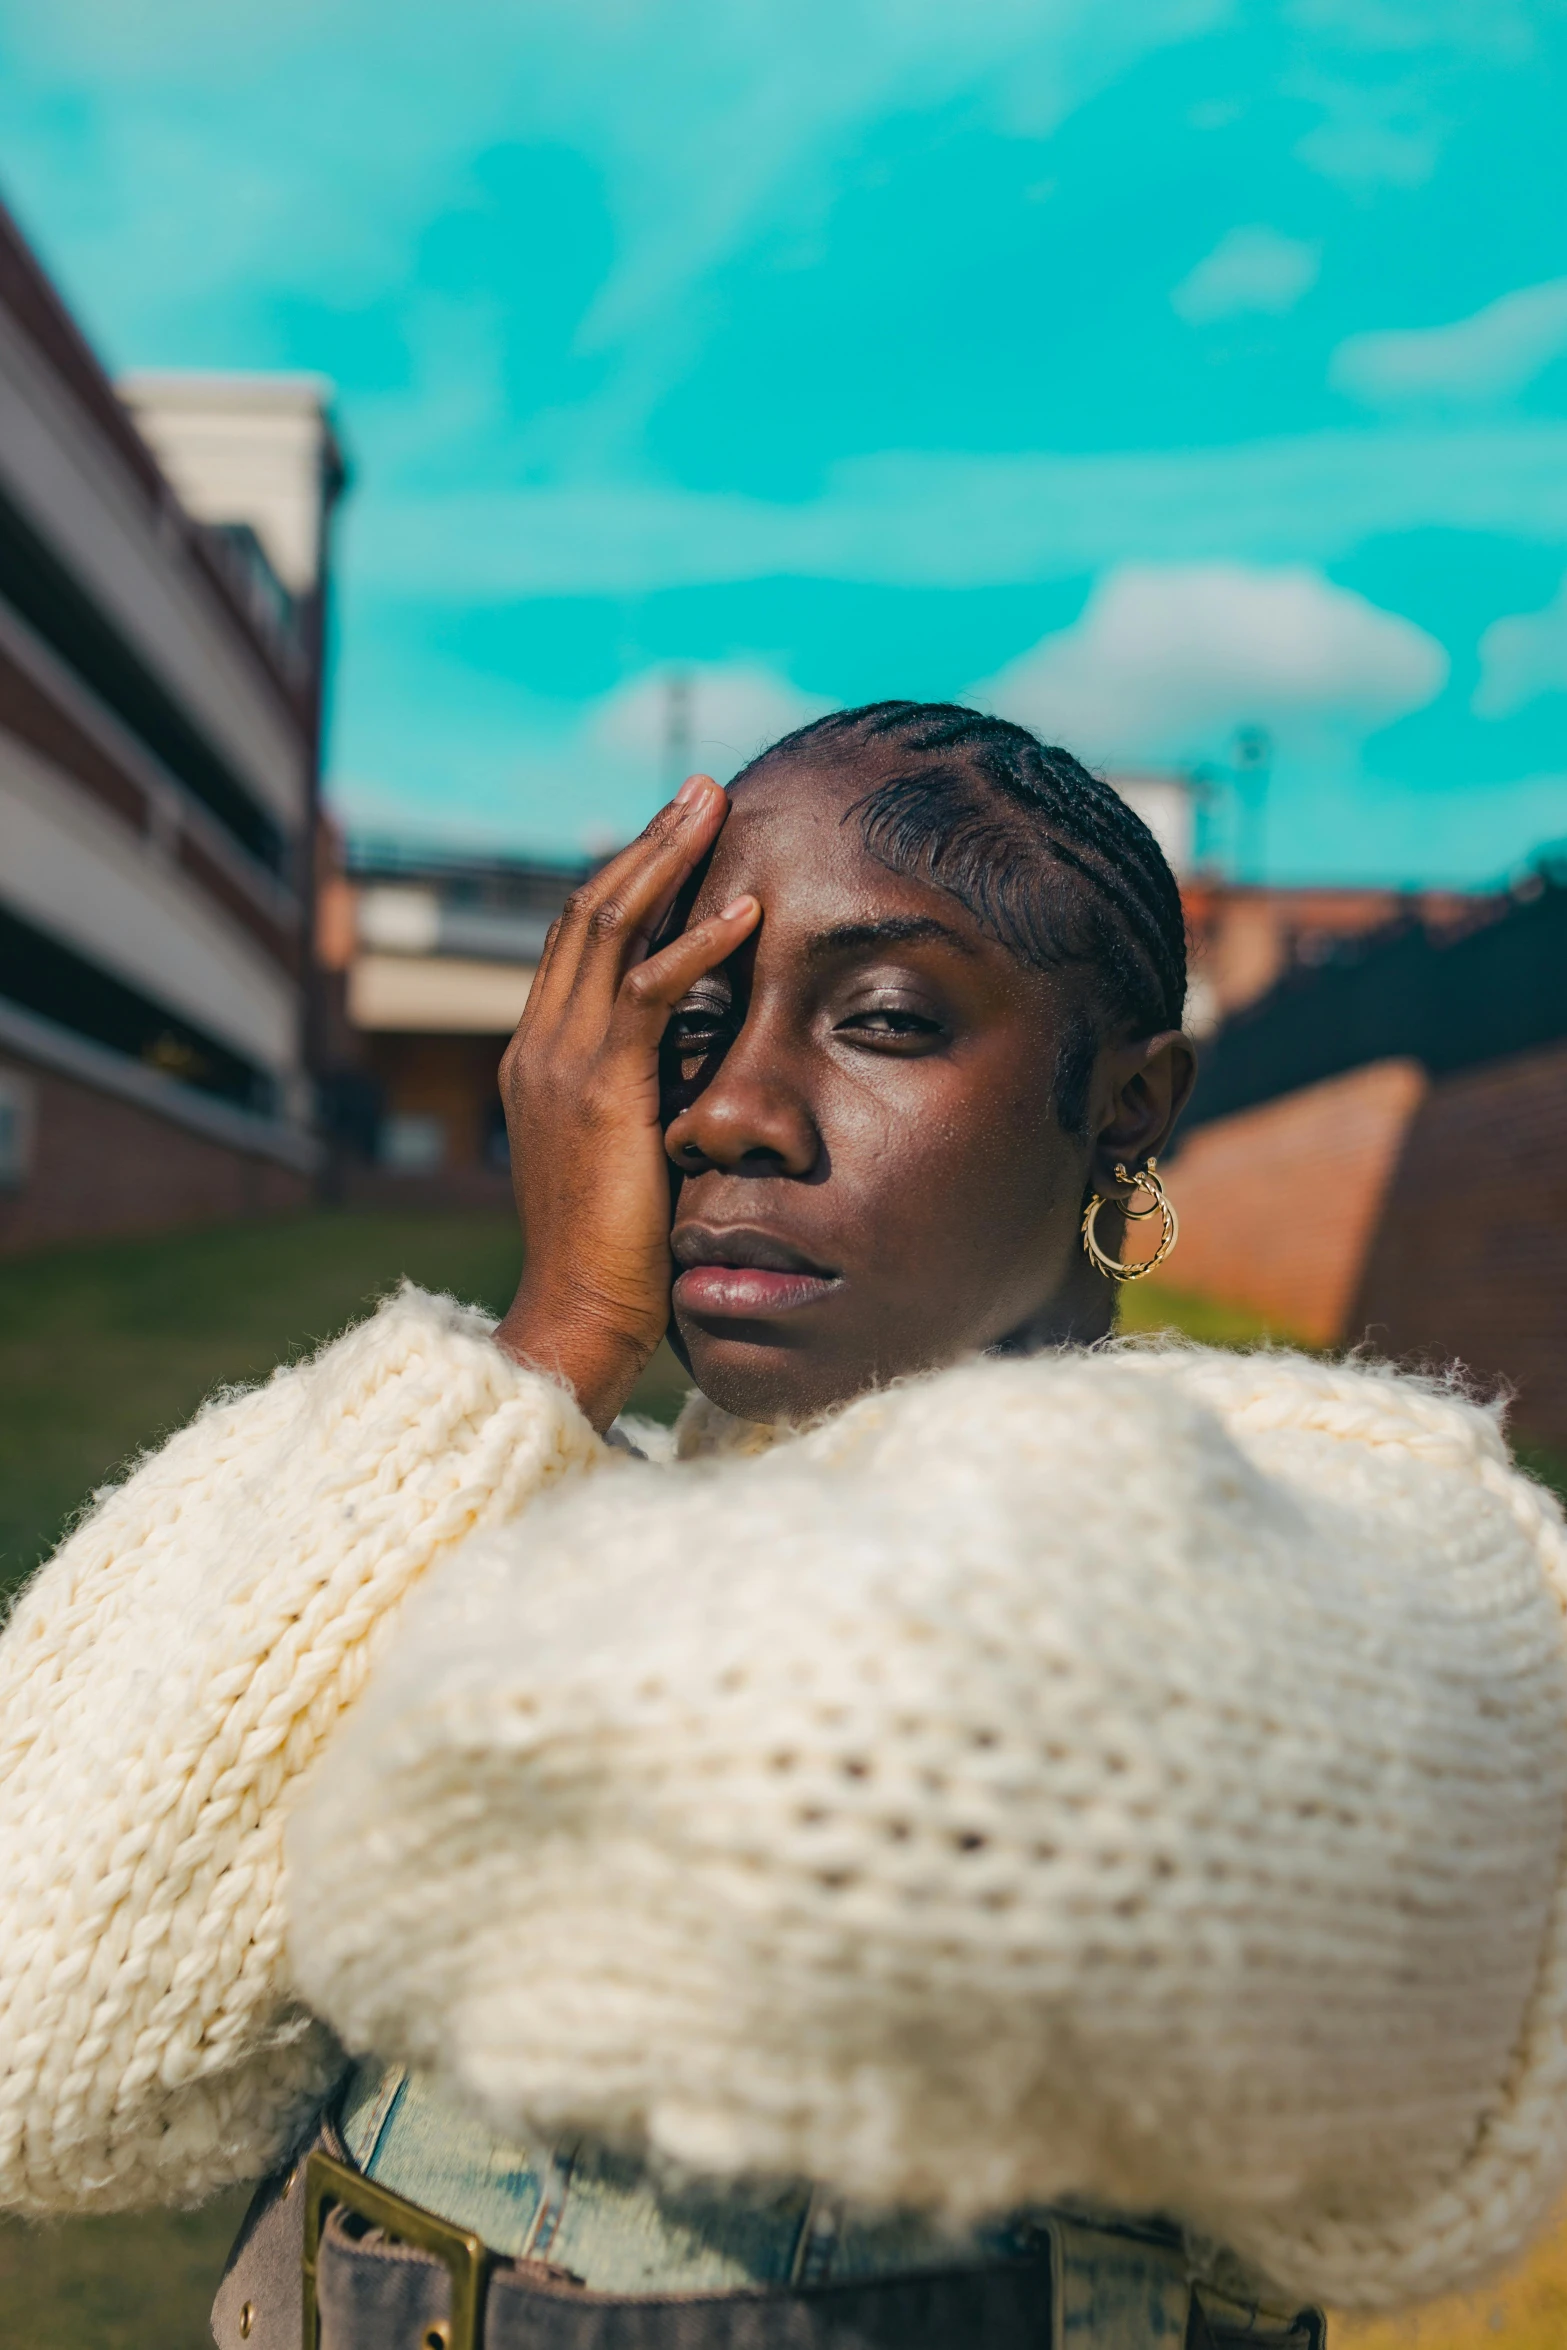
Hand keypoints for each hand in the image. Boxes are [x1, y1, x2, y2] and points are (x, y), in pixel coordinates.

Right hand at [493, 778, 758, 1429]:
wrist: (580, 1316)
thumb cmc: (620, 1254)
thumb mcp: (630, 1152)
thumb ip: (650, 1095)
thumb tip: (703, 1060)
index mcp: (541, 1058)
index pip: (579, 942)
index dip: (628, 880)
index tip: (680, 837)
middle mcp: (539, 1046)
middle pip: (587, 911)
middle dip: (647, 846)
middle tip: (701, 792)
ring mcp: (560, 1064)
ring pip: (608, 929)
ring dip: (666, 862)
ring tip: (715, 809)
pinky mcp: (600, 1091)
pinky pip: (646, 994)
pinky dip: (695, 946)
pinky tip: (743, 913)